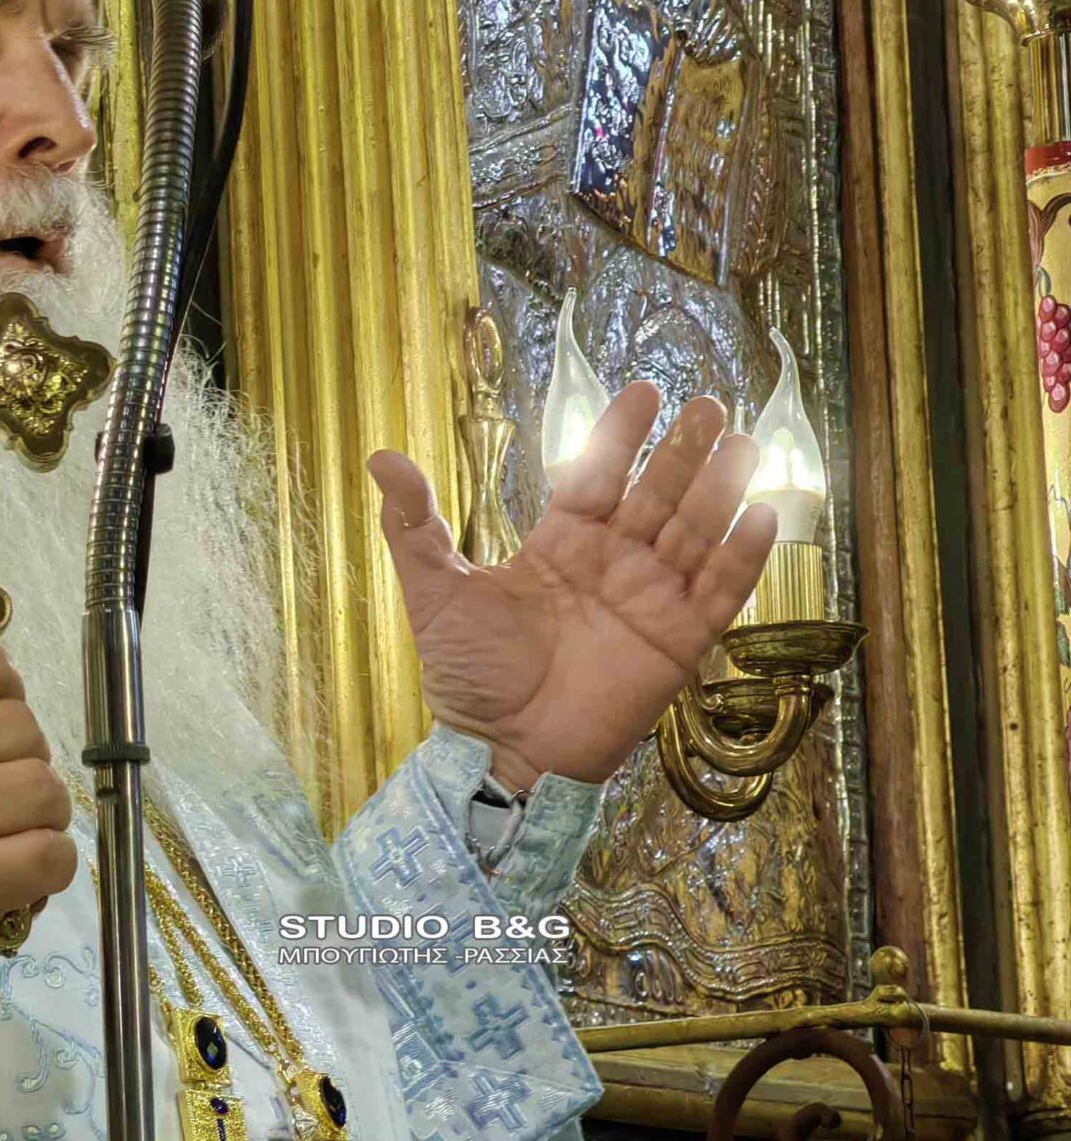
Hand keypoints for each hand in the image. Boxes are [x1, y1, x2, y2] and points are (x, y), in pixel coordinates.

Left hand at [366, 382, 776, 789]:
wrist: (502, 749)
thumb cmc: (470, 676)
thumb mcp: (435, 592)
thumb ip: (413, 525)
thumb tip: (380, 456)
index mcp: (559, 545)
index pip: (597, 475)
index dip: (620, 436)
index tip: (645, 392)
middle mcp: (612, 563)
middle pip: (655, 494)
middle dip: (681, 450)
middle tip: (706, 404)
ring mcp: (650, 599)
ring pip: (694, 531)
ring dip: (719, 488)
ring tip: (739, 443)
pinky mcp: (679, 641)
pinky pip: (720, 592)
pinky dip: (743, 556)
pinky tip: (761, 514)